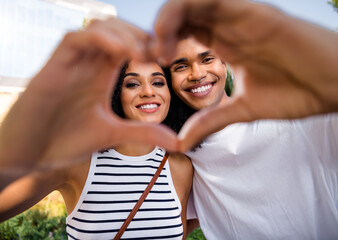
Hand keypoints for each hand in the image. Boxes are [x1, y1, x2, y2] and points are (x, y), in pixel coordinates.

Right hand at [0, 18, 177, 187]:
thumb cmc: (64, 141)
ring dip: (124, 33)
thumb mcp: (112, 134)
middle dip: (141, 34)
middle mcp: (88, 64)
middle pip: (117, 28)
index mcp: (102, 75)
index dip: (150, 43)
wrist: (29, 156)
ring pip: (98, 26)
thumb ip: (143, 132)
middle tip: (158, 51)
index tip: (167, 57)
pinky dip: (100, 38)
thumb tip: (177, 141)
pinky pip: (76, 38)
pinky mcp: (53, 67)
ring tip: (141, 54)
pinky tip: (120, 53)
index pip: (128, 44)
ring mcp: (71, 63)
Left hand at [154, 0, 337, 150]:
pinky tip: (172, 35)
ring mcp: (241, 17)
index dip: (161, 44)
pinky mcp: (255, 13)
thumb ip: (210, 120)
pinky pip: (214, 0)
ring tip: (156, 48)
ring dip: (167, 20)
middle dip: (157, 32)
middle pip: (182, 15)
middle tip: (145, 56)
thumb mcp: (242, 110)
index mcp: (225, 44)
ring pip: (193, 2)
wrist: (334, 87)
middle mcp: (230, 27)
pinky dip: (186, 11)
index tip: (149, 66)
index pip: (184, 33)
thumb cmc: (295, 93)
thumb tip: (180, 142)